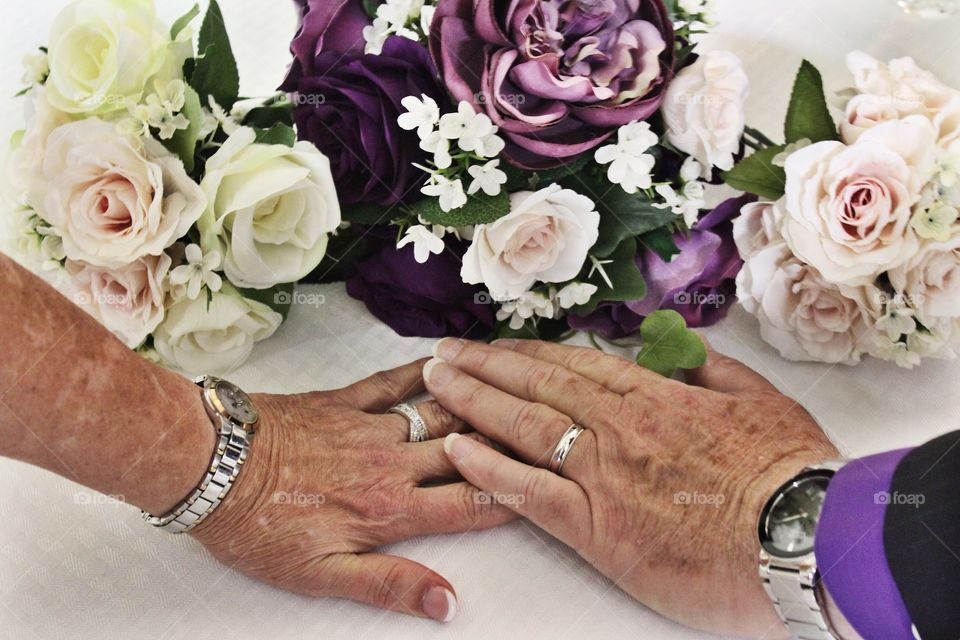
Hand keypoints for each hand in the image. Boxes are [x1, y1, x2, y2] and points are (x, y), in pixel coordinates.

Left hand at [190, 359, 513, 621]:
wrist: (211, 465)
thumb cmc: (259, 525)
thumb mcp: (321, 574)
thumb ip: (389, 584)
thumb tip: (447, 602)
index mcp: (391, 510)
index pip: (469, 503)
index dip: (513, 495)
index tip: (547, 486)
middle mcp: (391, 464)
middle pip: (466, 451)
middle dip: (509, 442)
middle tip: (544, 430)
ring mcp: (369, 427)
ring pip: (440, 413)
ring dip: (478, 404)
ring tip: (514, 391)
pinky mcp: (342, 401)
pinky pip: (392, 381)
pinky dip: (422, 370)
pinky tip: (444, 360)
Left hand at [424, 339, 838, 637]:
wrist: (804, 538)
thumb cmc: (790, 475)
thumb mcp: (763, 404)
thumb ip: (719, 373)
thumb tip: (692, 354)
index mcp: (657, 398)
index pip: (576, 367)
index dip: (530, 355)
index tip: (498, 346)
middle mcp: (619, 427)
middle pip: (538, 387)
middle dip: (486, 367)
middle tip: (445, 354)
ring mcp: (604, 475)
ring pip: (524, 427)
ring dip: (474, 400)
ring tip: (436, 384)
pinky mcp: (598, 528)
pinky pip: (529, 491)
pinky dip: (488, 467)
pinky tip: (455, 448)